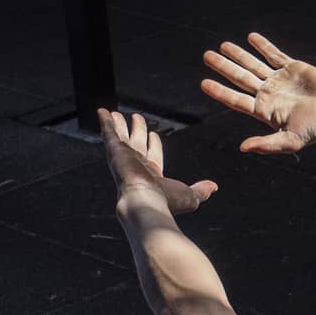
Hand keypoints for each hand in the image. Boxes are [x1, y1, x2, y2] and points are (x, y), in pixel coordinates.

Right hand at [98, 108, 217, 213]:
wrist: (147, 202)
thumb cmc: (167, 202)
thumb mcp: (191, 196)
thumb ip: (201, 190)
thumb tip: (213, 188)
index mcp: (152, 175)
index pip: (153, 155)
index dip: (153, 144)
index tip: (154, 134)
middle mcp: (136, 165)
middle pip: (136, 143)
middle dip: (137, 130)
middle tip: (136, 118)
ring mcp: (124, 158)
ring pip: (121, 136)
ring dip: (119, 125)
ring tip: (116, 113)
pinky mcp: (115, 151)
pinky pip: (109, 132)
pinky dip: (105, 122)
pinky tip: (102, 111)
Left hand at [200, 33, 315, 154]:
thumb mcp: (291, 140)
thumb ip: (267, 144)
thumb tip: (243, 148)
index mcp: (265, 111)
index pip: (236, 100)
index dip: (220, 91)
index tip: (204, 83)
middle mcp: (269, 94)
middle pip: (240, 78)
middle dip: (223, 67)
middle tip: (206, 56)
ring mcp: (280, 80)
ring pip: (254, 64)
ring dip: (238, 55)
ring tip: (223, 46)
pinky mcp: (294, 68)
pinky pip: (274, 55)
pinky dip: (263, 46)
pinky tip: (251, 38)